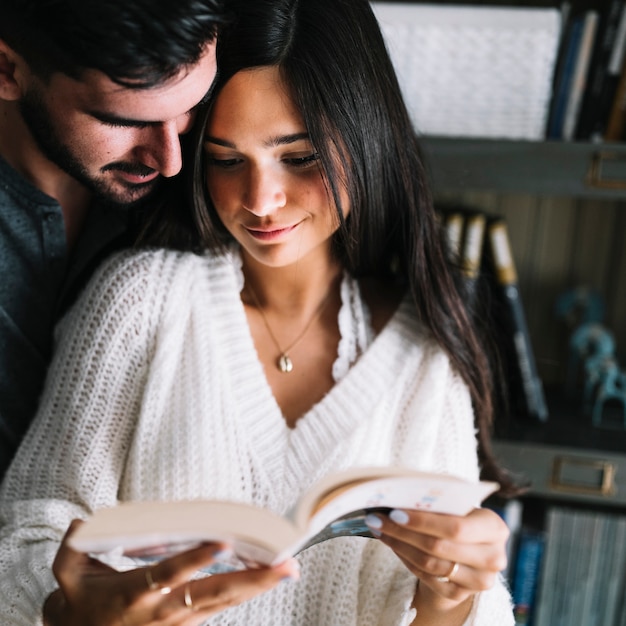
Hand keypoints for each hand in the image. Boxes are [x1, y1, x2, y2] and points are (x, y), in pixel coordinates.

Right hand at [43, 520, 298, 625]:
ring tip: (288, 568)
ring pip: (225, 602)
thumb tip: (82, 523)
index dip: (195, 559)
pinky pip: (222, 606)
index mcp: (136, 593)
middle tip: (286, 565)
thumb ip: (72, 549)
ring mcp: (180, 620)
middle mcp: (165, 610)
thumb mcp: (66, 579)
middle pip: (214, 593)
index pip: (170, 574)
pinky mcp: (188, 623)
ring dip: (258, 586)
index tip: (222, 542)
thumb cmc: (80, 608)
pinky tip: (268, 577)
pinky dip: (246, 591)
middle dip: (253, 580)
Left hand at [365, 508, 507, 613]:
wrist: (468, 549)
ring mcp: (479, 581)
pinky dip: (405, 559)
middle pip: (439, 547)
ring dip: (398, 545)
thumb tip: (399, 493)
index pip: (456, 527)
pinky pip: (426, 577)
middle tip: (376, 518)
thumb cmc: (461, 515)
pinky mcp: (460, 595)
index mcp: (495, 528)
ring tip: (378, 528)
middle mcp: (493, 558)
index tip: (394, 511)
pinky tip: (391, 543)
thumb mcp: (459, 503)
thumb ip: (439, 499)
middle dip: (402, 532)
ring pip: (429, 564)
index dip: (423, 521)